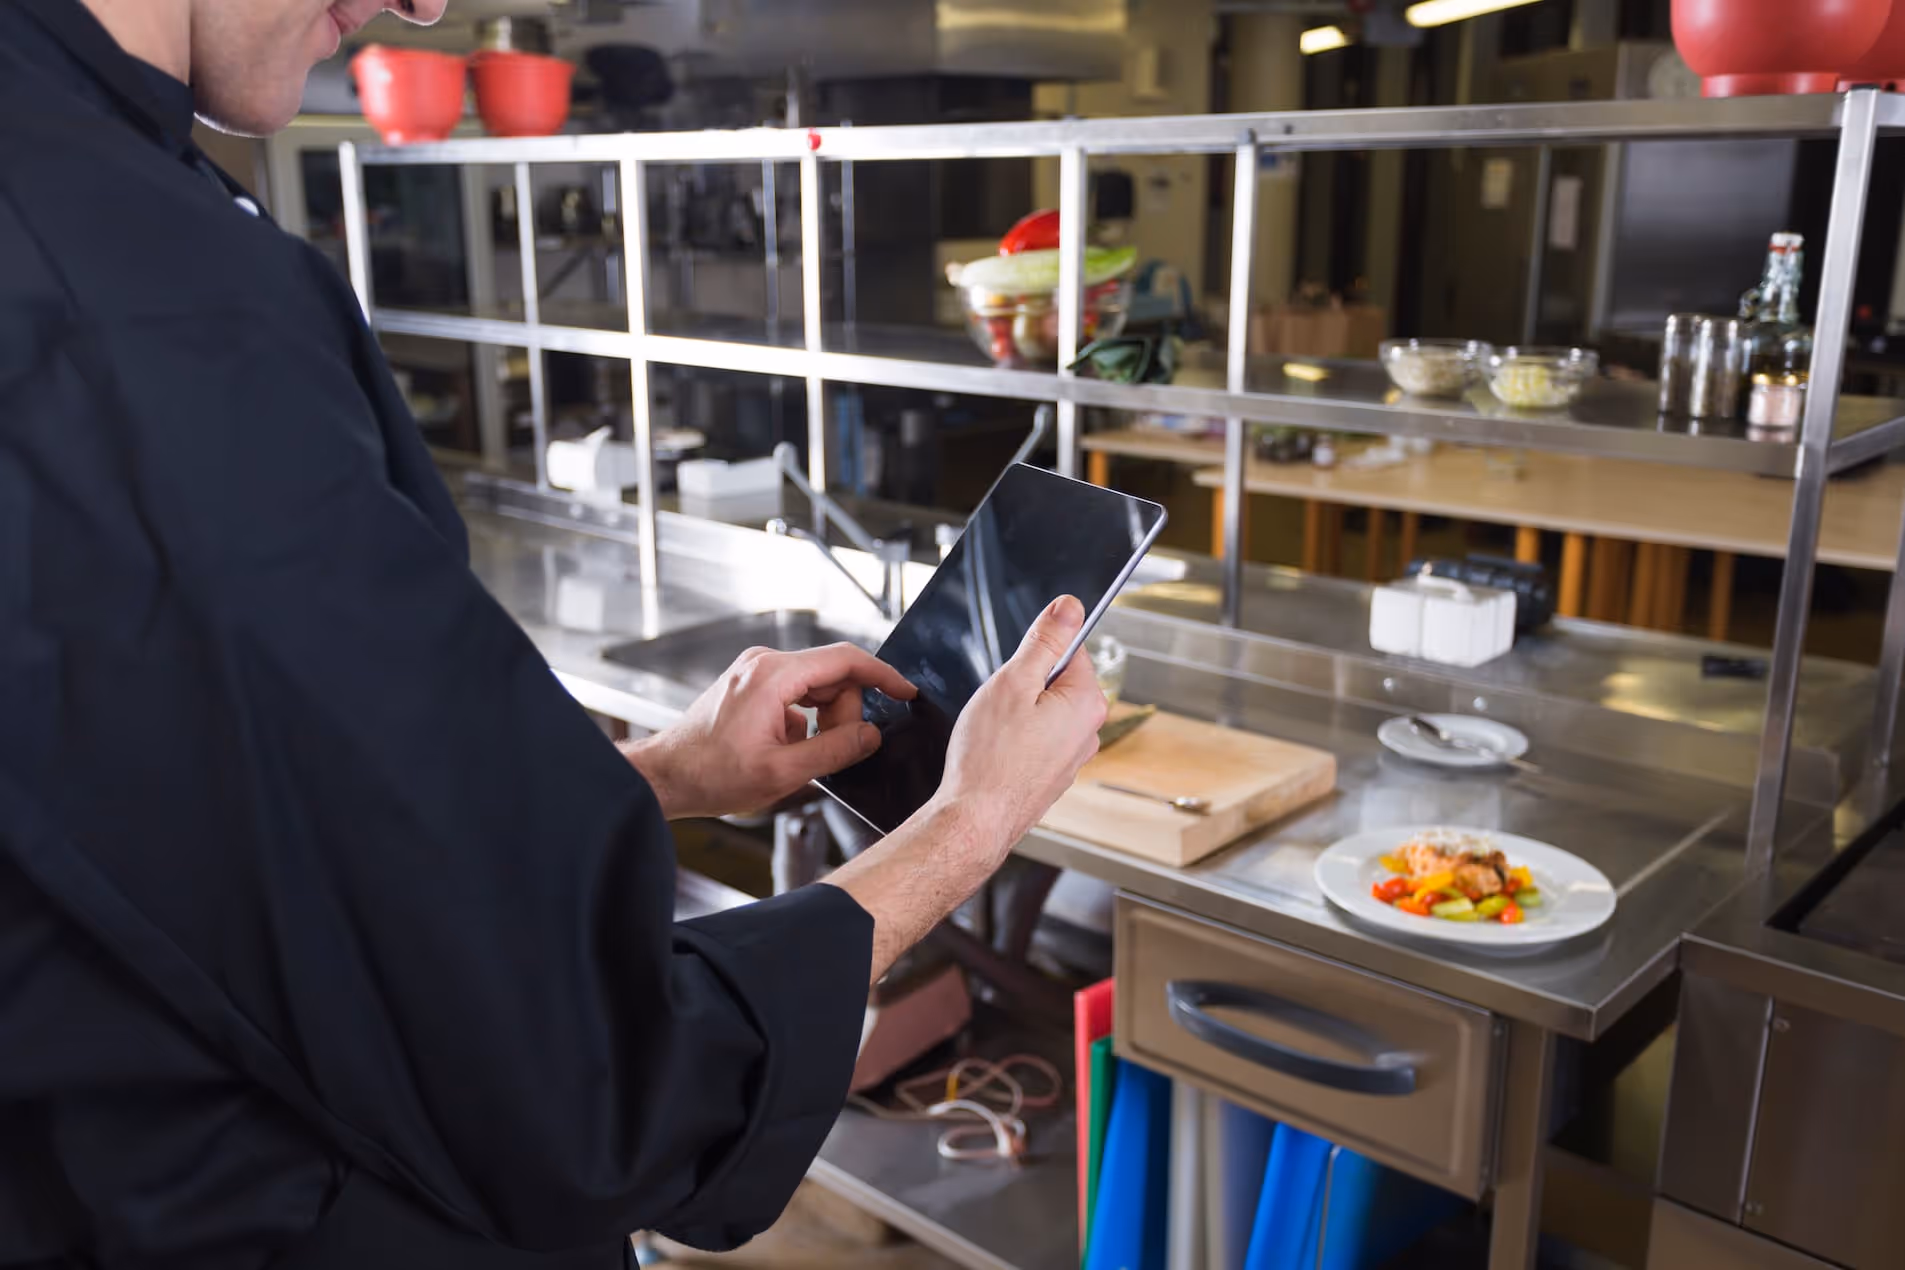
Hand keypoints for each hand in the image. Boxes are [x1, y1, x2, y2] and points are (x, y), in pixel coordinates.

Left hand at [623, 643, 916, 819]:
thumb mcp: (783, 772)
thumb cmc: (711, 775)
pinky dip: (805, 722)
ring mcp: (755, 672)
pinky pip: (796, 695)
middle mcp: (764, 664)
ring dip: (824, 721)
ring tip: (802, 756)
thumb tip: (872, 735)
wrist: (666, 777)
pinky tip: (787, 751)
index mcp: (774, 676)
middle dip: (844, 713)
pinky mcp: (751, 685)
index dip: (883, 676)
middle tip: (834, 752)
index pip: (845, 660)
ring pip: (816, 687)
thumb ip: (836, 750)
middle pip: (833, 675)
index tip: (906, 693)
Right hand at [930, 595, 1107, 862]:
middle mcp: (1089, 732)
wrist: (975, 820)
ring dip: (1018, 715)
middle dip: (1024, 686)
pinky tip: (996, 754)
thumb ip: (1045, 641)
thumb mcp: (1013, 681)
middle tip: (999, 705)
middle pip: (1056, 683)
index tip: (1013, 673)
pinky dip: (1016, 742)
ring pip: (1043, 714)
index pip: (1070, 651)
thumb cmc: (989, 756)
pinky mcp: (1052, 777)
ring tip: (995, 734)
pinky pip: (1036, 742)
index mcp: (1088, 702)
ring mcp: (1072, 758)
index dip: (1034, 654)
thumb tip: (1070, 607)